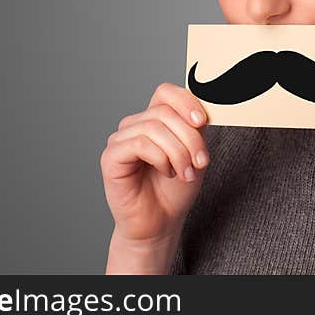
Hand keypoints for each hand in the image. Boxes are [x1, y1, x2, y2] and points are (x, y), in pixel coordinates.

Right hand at [100, 83, 210, 246]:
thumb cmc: (175, 189)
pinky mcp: (111, 157)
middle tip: (200, 162)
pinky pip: (139, 143)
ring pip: (154, 128)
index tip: (202, 121)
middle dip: (189, 138)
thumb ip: (196, 128)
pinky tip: (167, 172)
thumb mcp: (195, 152)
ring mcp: (120, 140)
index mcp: (154, 119)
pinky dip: (161, 158)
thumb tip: (203, 108)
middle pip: (164, 112)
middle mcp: (135, 125)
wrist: (161, 222)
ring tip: (185, 173)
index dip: (185, 101)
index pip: (165, 92)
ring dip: (178, 152)